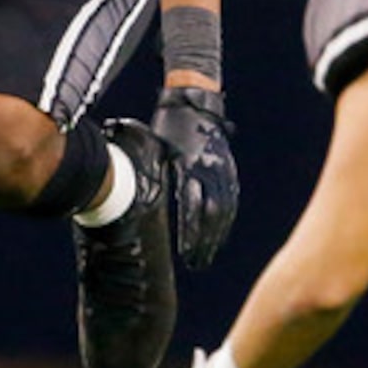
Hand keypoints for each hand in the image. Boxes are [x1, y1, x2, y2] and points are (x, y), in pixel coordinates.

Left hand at [153, 84, 237, 268]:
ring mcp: (222, 170)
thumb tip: (136, 199)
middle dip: (204, 243)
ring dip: (216, 237)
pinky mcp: (228, 170)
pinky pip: (231, 201)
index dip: (190, 233)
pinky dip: (225, 222)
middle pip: (212, 215)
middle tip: (194, 264)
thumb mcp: (156, 149)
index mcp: (190, 167)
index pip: (193, 208)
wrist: (194, 102)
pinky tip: (218, 237)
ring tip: (205, 257)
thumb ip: (153, 174)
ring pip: (224, 211)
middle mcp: (210, 171)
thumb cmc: (167, 126)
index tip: (184, 253)